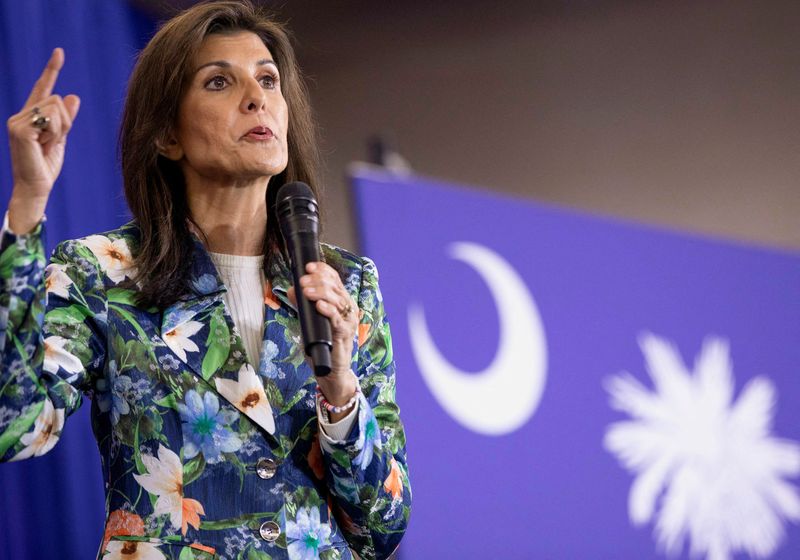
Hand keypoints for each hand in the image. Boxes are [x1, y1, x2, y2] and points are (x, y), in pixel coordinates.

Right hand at [7, 48, 80, 233]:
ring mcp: (17, 120)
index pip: (42, 88)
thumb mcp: (61, 138)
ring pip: (55, 109)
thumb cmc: (46, 166)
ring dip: (60, 129)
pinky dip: (54, 134)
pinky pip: (51, 121)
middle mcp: (20, 114)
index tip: (59, 51)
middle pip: (56, 100)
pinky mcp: (19, 129)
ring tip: (46, 145)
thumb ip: (66, 118)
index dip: (51, 69)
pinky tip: (42, 146)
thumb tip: (73, 96)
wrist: (36, 186)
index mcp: (30, 115)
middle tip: (53, 142)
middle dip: (65, 122)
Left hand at [288, 261, 358, 414]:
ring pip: (338, 300)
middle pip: (336, 287)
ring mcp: (348, 320)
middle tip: (303, 280)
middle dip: (318, 281)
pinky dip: (329, 310)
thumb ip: (303, 304)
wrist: (330, 369)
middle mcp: (348, 308)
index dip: (323, 270)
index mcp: (341, 301)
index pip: (335, 279)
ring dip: (321, 293)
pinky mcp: (345, 334)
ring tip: (306, 291)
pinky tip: (319, 305)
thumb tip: (291, 288)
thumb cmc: (322, 343)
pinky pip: (338, 319)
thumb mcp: (309, 320)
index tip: (308, 266)